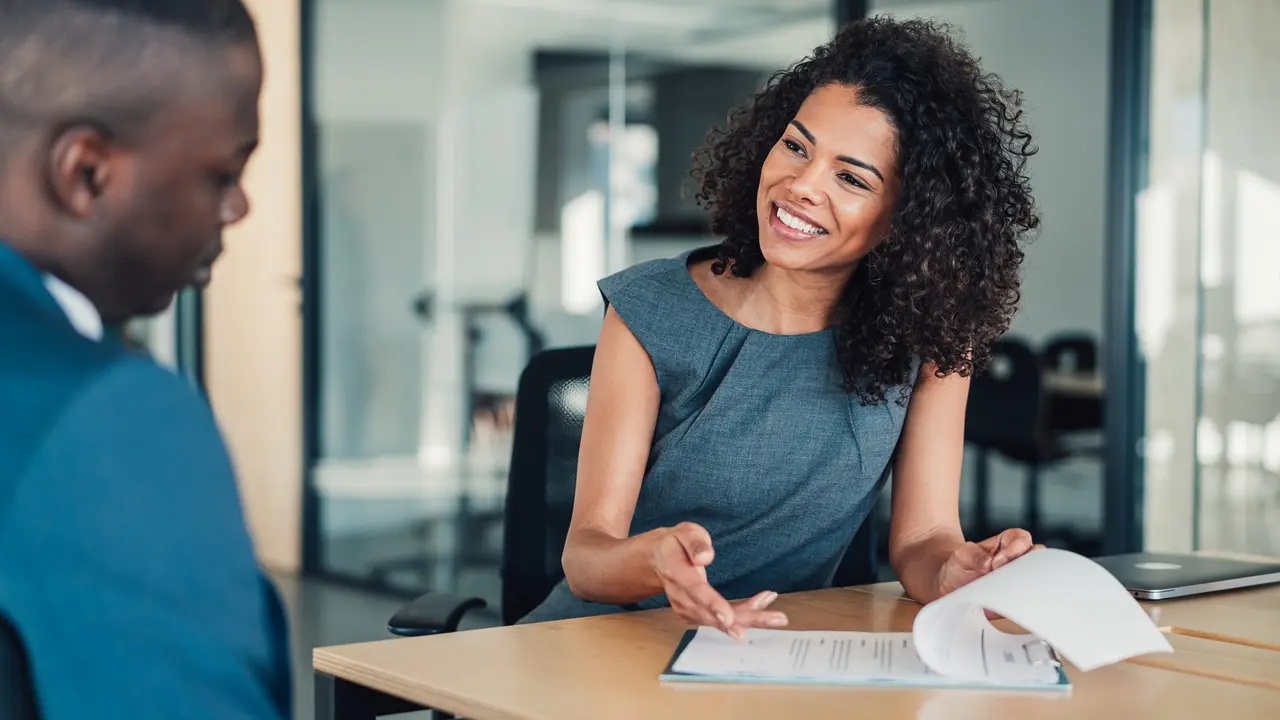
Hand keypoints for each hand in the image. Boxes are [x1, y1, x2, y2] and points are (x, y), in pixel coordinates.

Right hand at [651, 522, 787, 638]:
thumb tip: (705, 557)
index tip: (728, 618)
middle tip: (777, 619)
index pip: (695, 591)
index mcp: (677, 573)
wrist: (659, 560)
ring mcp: (686, 609)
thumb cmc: (676, 544)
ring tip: (777, 614)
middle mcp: (680, 596)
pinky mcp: (695, 615)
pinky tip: (762, 605)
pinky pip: (721, 620)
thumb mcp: (684, 532)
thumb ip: (695, 542)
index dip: (712, 605)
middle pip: (713, 614)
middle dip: (746, 618)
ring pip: (720, 621)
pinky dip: (744, 615)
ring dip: (751, 617)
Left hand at [937, 528, 1043, 598]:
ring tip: (1006, 590)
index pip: (1020, 538)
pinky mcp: (1017, 599)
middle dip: (1025, 566)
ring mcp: (1019, 580)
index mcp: (1005, 544)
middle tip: (1005, 576)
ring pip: (1038, 578)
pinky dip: (1023, 601)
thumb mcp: (961, 556)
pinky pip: (1029, 599)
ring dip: (1026, 584)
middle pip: (1037, 557)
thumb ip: (973, 555)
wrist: (951, 590)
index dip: (1015, 547)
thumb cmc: (959, 568)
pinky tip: (1008, 604)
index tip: (998, 561)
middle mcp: (1016, 560)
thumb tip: (988, 563)